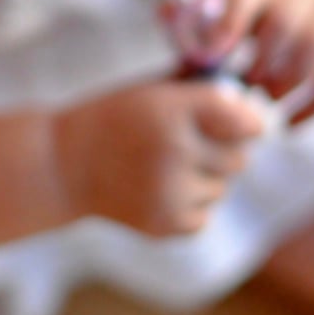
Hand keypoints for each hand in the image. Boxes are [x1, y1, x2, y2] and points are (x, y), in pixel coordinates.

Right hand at [54, 80, 263, 237]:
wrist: (61, 165)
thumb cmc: (112, 118)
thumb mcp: (150, 90)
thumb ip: (199, 92)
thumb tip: (252, 101)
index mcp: (171, 110)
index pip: (244, 121)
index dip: (248, 123)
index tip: (242, 124)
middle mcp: (174, 150)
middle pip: (239, 159)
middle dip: (222, 151)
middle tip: (189, 144)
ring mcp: (169, 192)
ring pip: (221, 189)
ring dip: (203, 179)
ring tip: (164, 167)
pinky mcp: (163, 224)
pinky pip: (203, 216)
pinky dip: (188, 206)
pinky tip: (157, 189)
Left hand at [187, 0, 313, 124]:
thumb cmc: (264, 4)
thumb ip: (200, 10)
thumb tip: (166, 14)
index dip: (230, 23)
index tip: (214, 57)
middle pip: (286, 23)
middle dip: (260, 62)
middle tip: (242, 85)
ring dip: (285, 83)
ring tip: (263, 99)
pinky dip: (313, 107)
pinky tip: (290, 124)